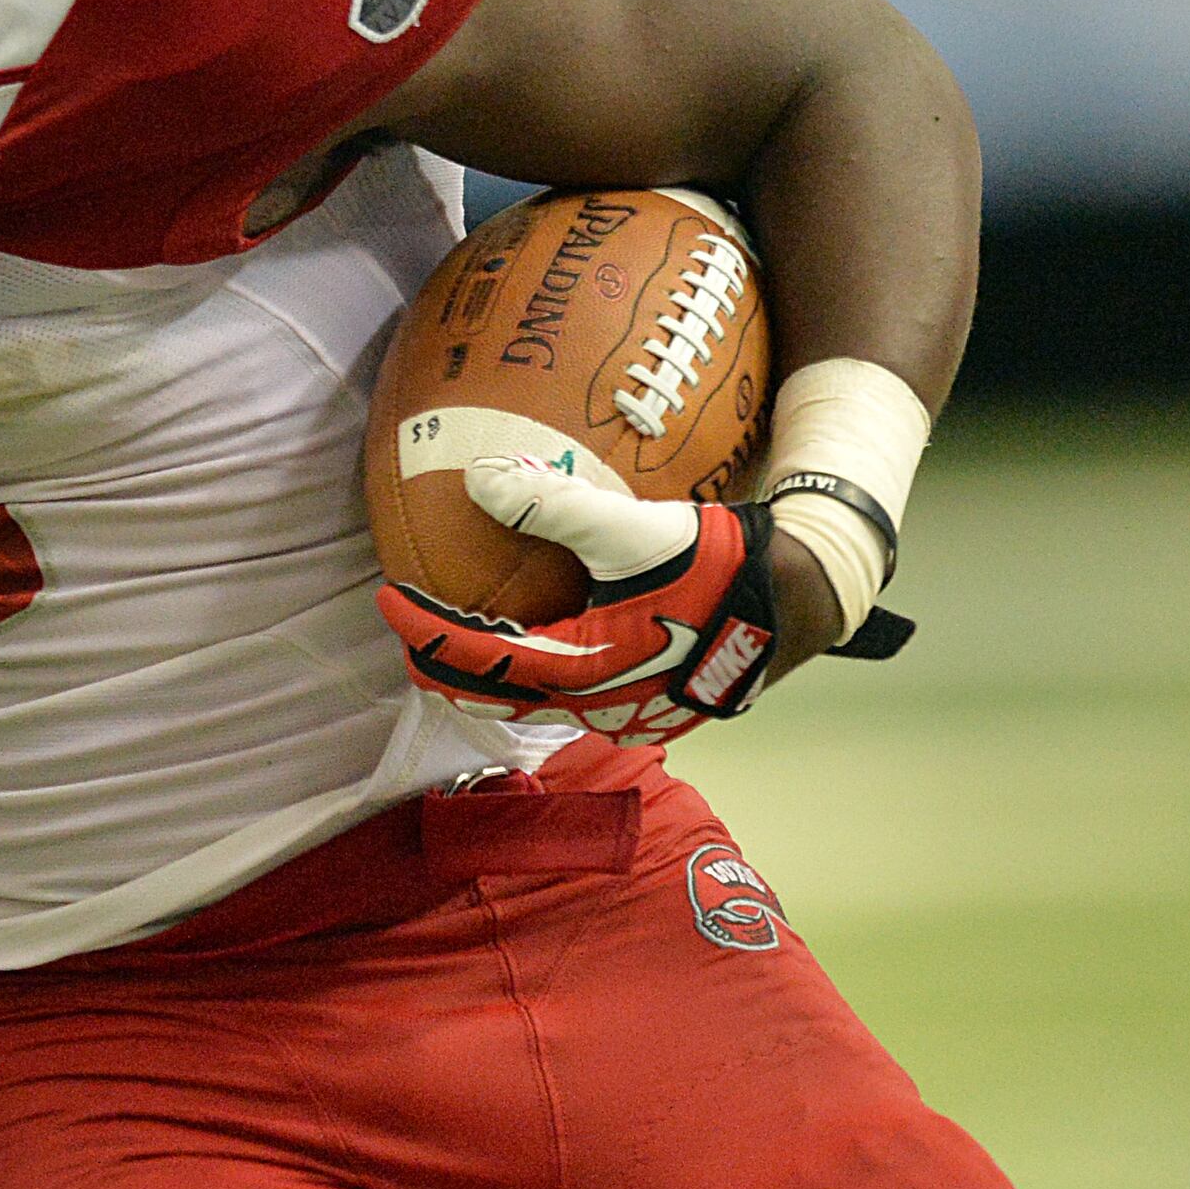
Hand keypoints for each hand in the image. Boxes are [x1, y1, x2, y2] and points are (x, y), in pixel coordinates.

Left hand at [374, 455, 780, 741]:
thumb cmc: (718, 566)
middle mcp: (599, 706)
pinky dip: (539, 669)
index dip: (422, 632)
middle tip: (412, 630)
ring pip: (537, 700)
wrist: (802, 597)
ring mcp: (629, 712)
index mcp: (582, 670)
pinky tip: (541, 638)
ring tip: (466, 636)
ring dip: (494, 672)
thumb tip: (481, 476)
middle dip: (447, 664)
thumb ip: (554, 504)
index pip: (476, 660)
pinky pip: (576, 692)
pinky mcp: (654, 703)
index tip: (387, 600)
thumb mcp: (633, 530)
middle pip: (498, 694)